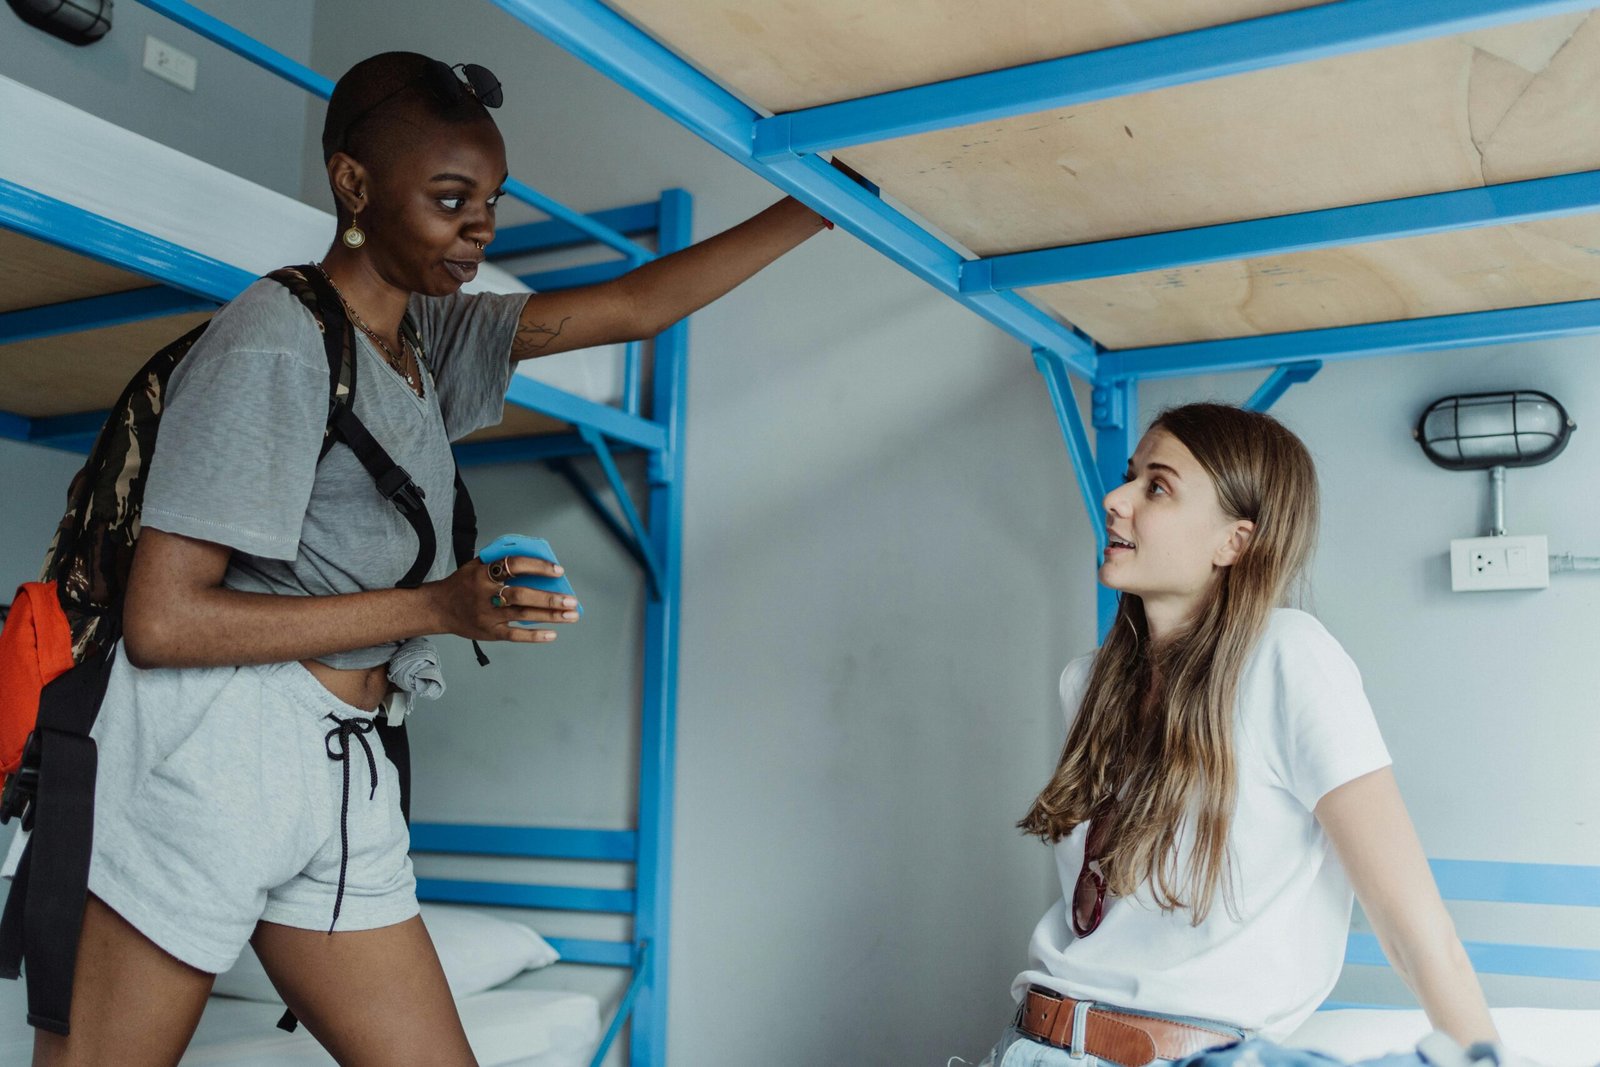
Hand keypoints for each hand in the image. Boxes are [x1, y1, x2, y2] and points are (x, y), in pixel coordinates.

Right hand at [429, 554, 580, 643]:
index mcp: (483, 573)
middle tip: (571, 600)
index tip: (558, 570)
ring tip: (571, 615)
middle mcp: (485, 594)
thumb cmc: (463, 583)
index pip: (514, 565)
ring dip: (549, 616)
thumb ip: (501, 560)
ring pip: (522, 615)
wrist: (438, 608)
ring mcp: (487, 615)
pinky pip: (514, 635)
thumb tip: (536, 558)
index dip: (538, 567)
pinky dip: (534, 636)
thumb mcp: (476, 565)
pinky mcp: (489, 632)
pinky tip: (552, 634)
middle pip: (522, 596)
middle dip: (549, 599)